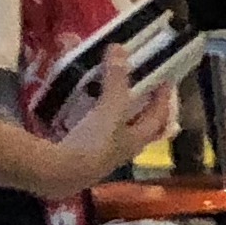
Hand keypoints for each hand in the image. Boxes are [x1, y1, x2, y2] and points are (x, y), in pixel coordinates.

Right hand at [39, 69, 177, 197]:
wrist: (58, 174)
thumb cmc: (94, 143)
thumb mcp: (109, 110)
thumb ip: (116, 81)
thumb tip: (119, 49)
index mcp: (136, 139)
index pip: (158, 117)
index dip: (163, 99)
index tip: (166, 81)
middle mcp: (123, 150)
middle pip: (141, 128)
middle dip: (144, 111)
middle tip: (144, 93)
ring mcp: (101, 155)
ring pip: (117, 133)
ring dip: (116, 116)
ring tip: (112, 100)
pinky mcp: (79, 157)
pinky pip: (91, 135)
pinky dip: (90, 122)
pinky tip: (82, 114)